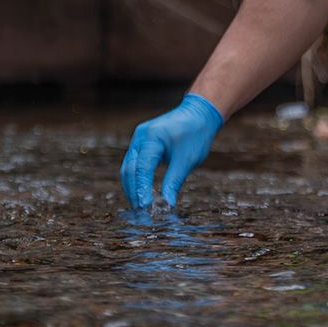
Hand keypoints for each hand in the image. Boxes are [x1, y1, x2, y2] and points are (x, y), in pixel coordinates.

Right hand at [120, 93, 225, 208]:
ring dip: (132, 187)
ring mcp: (139, 139)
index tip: (145, 208)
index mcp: (151, 138)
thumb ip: (174, 182)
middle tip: (141, 213)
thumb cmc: (195, 134)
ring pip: (128, 168)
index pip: (141, 168)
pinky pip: (134, 164)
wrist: (198, 114)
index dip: (141, 189)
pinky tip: (142, 193)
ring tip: (140, 207)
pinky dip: (136, 179)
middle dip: (133, 192)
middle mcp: (140, 137)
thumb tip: (167, 205)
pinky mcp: (141, 143)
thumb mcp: (187, 160)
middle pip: (129, 169)